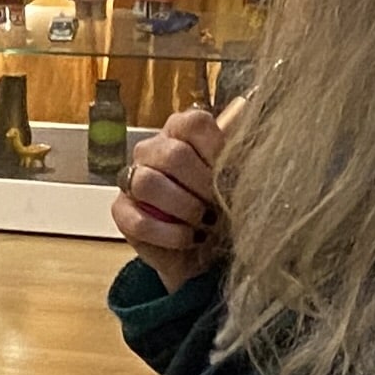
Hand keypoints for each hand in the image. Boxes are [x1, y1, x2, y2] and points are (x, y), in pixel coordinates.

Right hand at [111, 102, 233, 287]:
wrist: (206, 250)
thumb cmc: (223, 209)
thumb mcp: (237, 183)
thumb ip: (239, 165)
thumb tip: (254, 161)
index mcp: (182, 132)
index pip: (194, 123)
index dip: (215, 150)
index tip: (231, 176)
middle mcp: (152, 149)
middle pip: (171, 154)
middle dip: (202, 185)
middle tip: (219, 205)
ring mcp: (132, 178)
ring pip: (148, 183)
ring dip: (184, 207)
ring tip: (205, 223)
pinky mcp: (121, 211)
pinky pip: (139, 221)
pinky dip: (171, 234)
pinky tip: (189, 238)